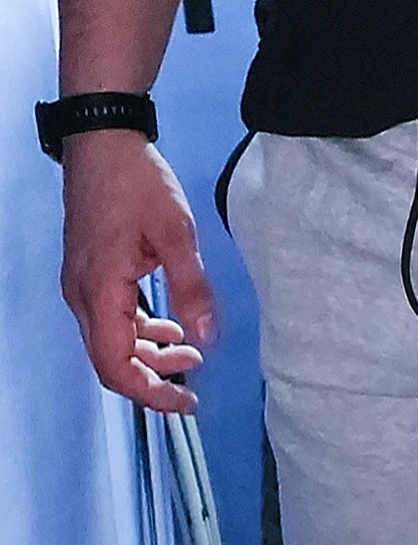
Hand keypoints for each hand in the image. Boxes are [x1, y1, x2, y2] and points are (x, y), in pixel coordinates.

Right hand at [61, 130, 215, 413]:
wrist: (103, 141)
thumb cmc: (135, 181)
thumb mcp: (176, 234)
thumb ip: (192, 289)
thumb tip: (208, 337)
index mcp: (100, 290)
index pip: (115, 366)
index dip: (149, 394)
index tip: (184, 403)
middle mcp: (83, 295)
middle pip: (111, 361)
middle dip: (152, 380)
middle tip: (193, 388)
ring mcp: (82, 285)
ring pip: (111, 341)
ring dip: (149, 355)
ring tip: (191, 355)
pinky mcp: (90, 273)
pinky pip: (111, 319)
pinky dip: (140, 331)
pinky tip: (170, 328)